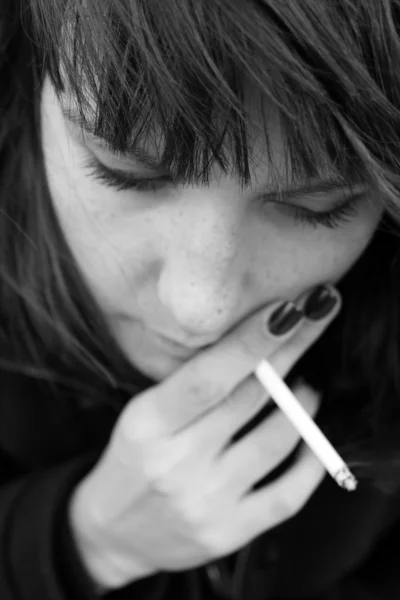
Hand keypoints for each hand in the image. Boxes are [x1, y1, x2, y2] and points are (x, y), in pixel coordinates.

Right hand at [68, 285, 340, 589]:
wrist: (113, 534)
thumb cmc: (133, 461)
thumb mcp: (144, 415)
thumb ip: (191, 385)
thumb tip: (257, 345)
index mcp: (148, 424)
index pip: (209, 376)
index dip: (254, 340)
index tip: (290, 309)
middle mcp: (177, 463)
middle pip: (248, 398)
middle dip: (290, 353)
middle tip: (314, 324)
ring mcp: (206, 502)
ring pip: (276, 441)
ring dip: (302, 405)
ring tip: (307, 387)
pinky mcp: (229, 533)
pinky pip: (288, 494)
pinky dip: (311, 461)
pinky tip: (314, 439)